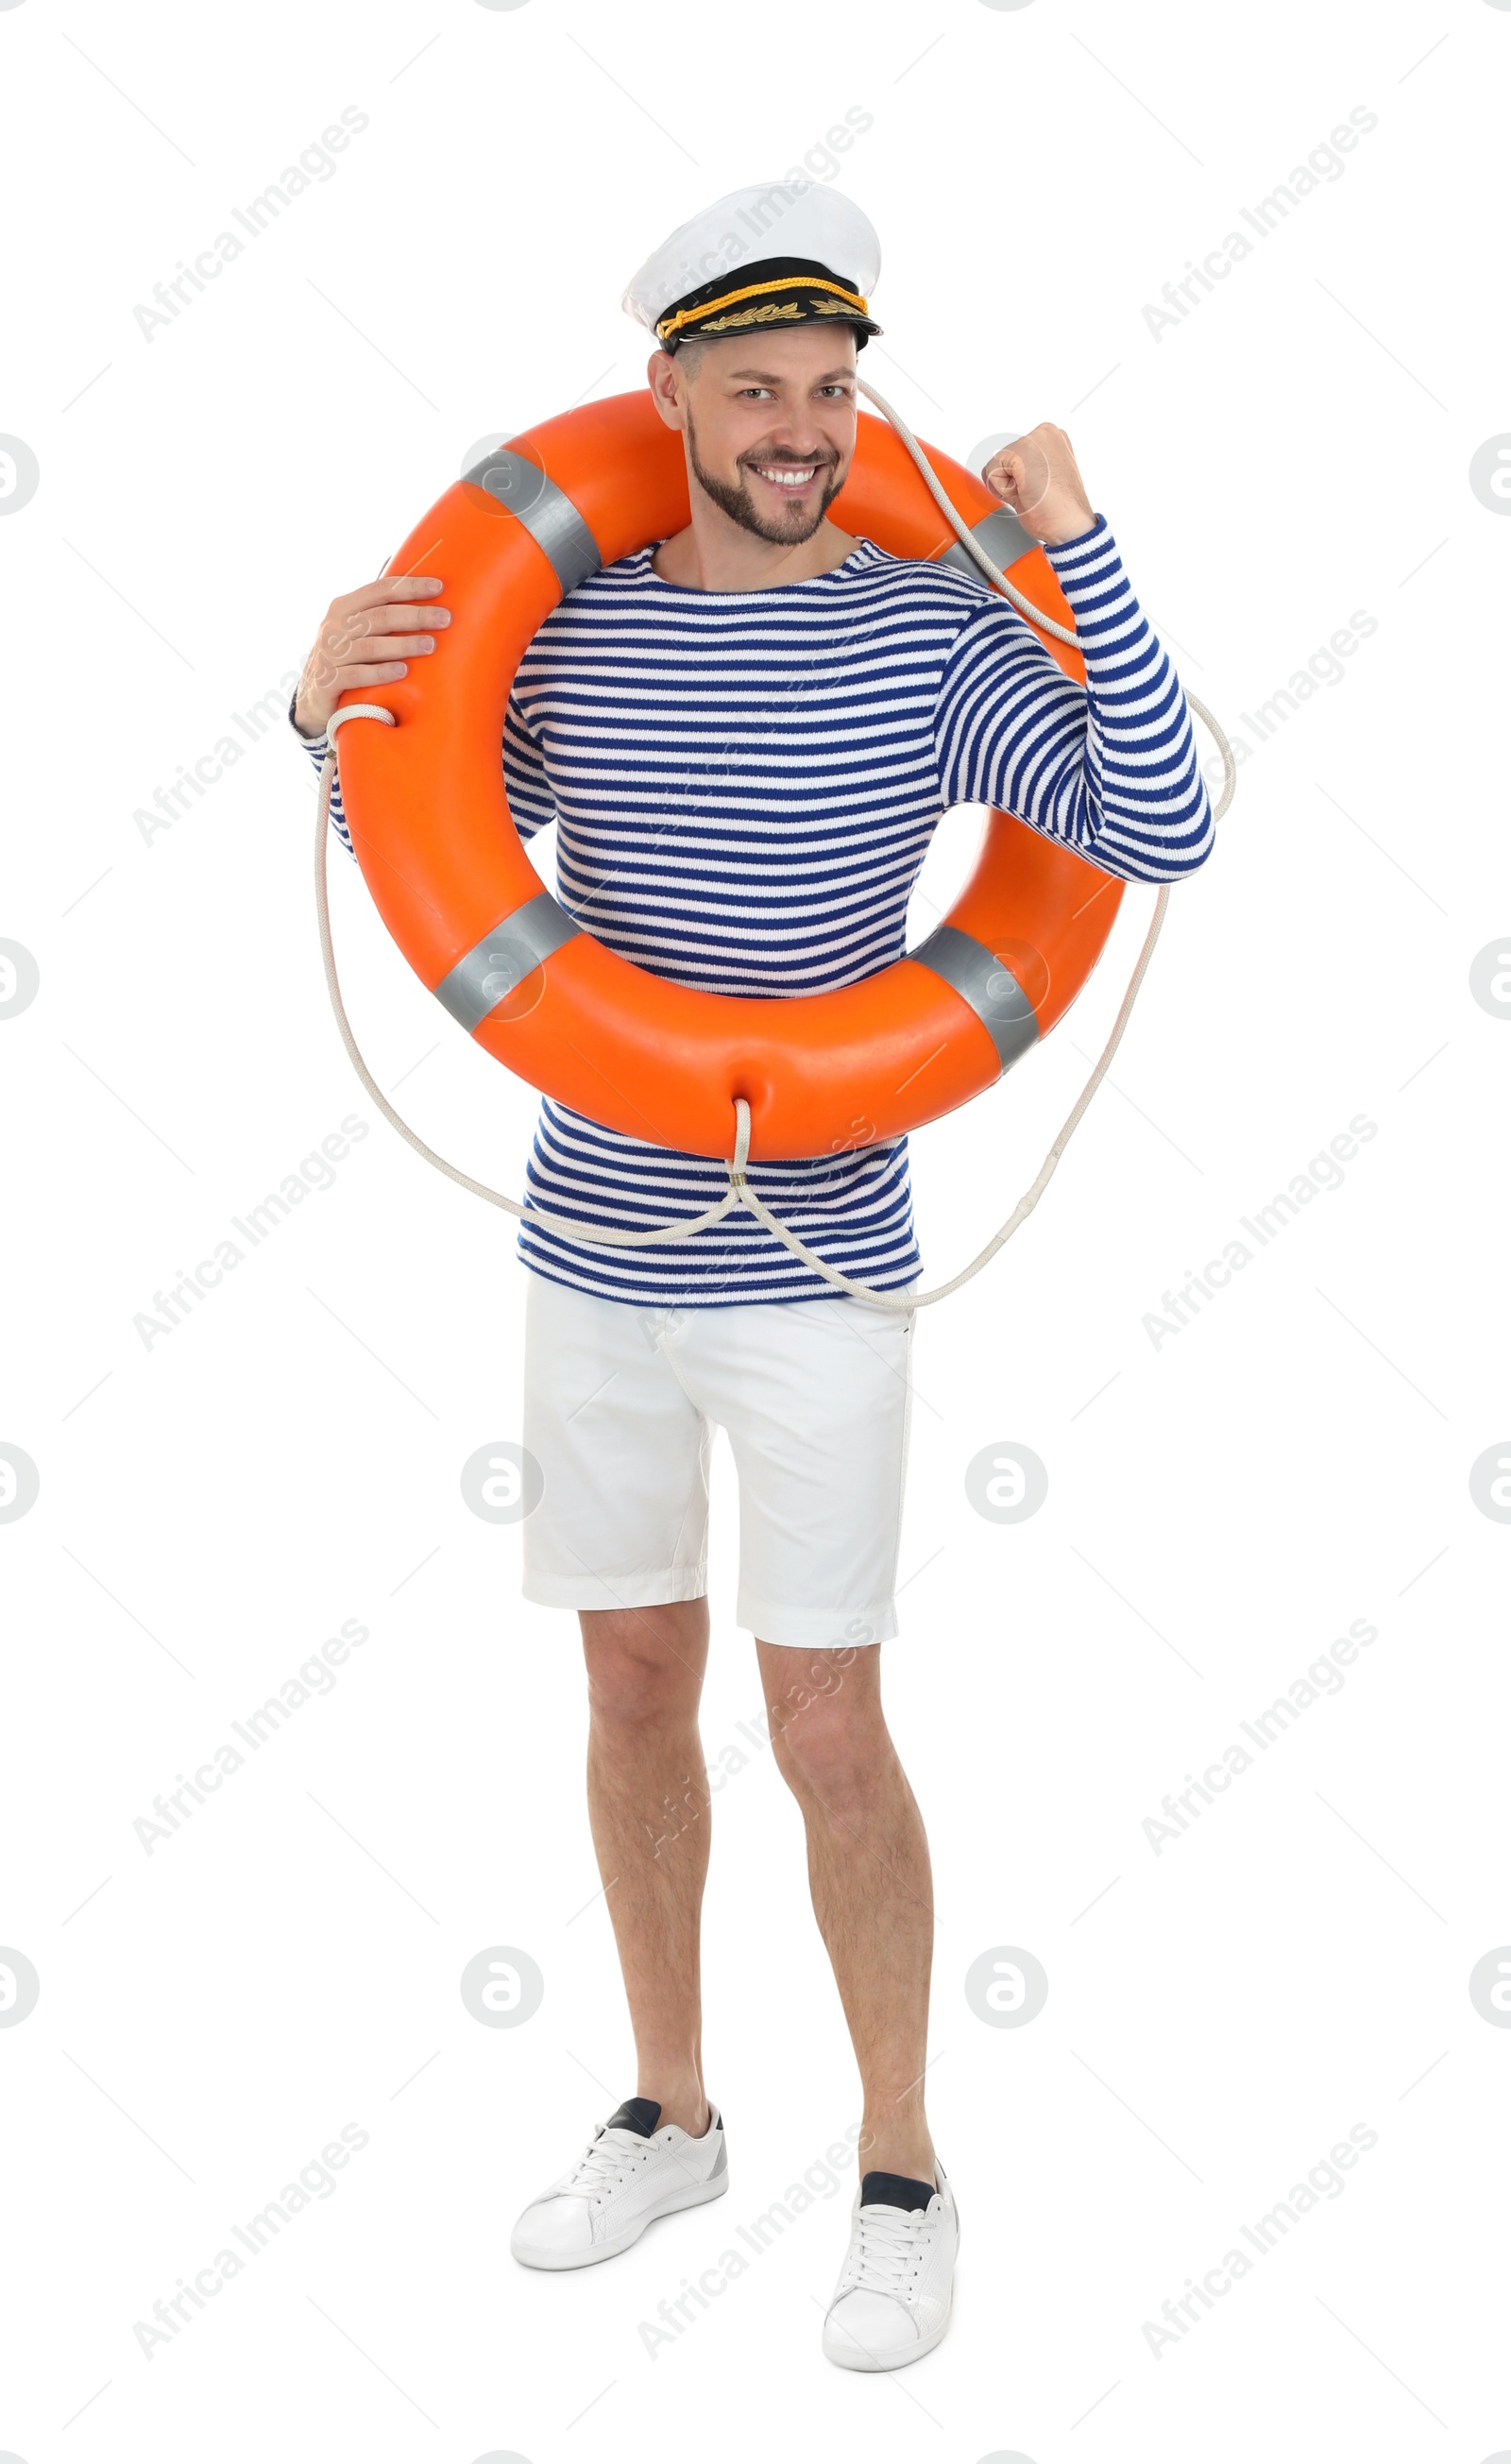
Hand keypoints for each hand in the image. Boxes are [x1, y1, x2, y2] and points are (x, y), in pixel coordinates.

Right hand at [293, 575, 449, 737]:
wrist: (312, 696)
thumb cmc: (346, 659)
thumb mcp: (355, 631)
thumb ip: (380, 616)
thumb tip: (425, 599)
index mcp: (344, 608)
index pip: (380, 590)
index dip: (409, 586)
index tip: (439, 587)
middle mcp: (334, 627)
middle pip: (380, 616)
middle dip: (415, 615)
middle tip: (445, 618)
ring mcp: (329, 655)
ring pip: (370, 646)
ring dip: (403, 644)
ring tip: (430, 645)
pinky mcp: (328, 682)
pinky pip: (357, 675)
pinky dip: (381, 672)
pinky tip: (403, 671)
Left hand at [980, 424, 1094, 547]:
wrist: (1070, 526)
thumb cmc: (1059, 510)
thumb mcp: (1041, 478)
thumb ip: (1025, 467)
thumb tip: (1006, 471)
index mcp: (1050, 438)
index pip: (1011, 457)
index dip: (1017, 480)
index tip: (1039, 488)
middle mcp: (1044, 433)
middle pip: (1002, 459)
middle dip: (1012, 481)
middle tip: (1035, 492)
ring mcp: (1034, 438)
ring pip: (996, 465)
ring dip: (1008, 486)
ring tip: (1032, 492)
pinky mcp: (1022, 450)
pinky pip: (991, 473)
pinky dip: (1003, 490)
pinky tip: (1027, 492)